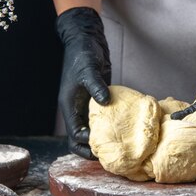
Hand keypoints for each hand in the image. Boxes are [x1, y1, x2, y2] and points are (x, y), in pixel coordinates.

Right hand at [56, 7, 110, 158]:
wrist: (86, 41)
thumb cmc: (82, 54)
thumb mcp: (88, 69)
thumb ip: (96, 86)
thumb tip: (105, 102)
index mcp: (69, 106)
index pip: (74, 134)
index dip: (86, 143)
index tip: (103, 145)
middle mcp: (76, 110)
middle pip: (80, 139)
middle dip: (93, 149)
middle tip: (112, 154)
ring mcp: (87, 107)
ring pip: (92, 131)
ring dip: (102, 139)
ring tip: (120, 146)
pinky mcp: (98, 101)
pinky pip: (103, 120)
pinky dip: (111, 126)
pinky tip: (126, 129)